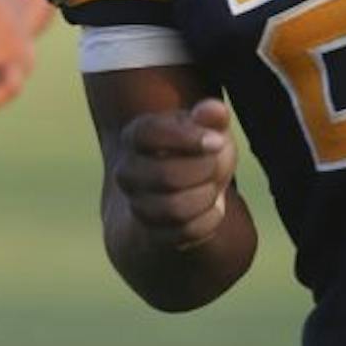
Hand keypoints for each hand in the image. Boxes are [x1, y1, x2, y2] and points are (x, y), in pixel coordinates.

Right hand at [111, 99, 237, 251]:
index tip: (217, 140)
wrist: (188, 189)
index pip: (150, 134)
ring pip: (174, 209)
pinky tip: (213, 208)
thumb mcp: (208, 127)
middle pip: (165, 176)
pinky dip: (209, 220)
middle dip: (204, 171)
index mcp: (136, 135)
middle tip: (216, 164)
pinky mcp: (153, 235)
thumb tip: (213, 110)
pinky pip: (185, 233)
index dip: (187, 138)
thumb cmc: (199, 150)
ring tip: (213, 188)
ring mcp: (137, 205)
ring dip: (206, 196)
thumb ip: (213, 116)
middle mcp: (128, 172)